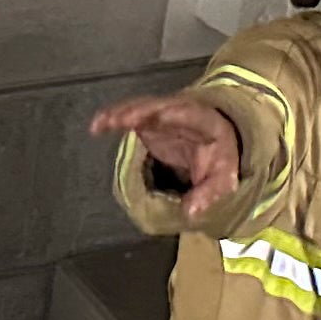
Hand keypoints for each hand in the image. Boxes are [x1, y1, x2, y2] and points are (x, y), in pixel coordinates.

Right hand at [90, 93, 242, 211]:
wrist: (215, 143)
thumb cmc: (219, 160)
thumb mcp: (223, 179)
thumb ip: (209, 194)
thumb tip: (189, 213)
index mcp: (206, 122)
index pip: (191, 115)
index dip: (174, 116)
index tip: (158, 118)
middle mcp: (182, 111)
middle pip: (160, 107)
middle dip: (141, 112)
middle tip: (121, 119)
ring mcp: (163, 113)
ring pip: (141, 108)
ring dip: (121, 114)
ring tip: (102, 124)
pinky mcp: (148, 119)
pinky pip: (129, 115)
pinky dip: (113, 119)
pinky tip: (97, 127)